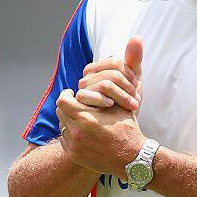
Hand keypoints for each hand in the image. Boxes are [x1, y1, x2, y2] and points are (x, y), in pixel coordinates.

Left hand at [57, 37, 146, 176]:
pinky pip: (65, 140)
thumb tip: (136, 37)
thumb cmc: (132, 125)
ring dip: (69, 120)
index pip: (63, 100)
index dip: (69, 96)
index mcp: (85, 116)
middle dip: (69, 107)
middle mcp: (76, 132)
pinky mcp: (74, 156)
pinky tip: (85, 133)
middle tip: (79, 106)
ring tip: (83, 118)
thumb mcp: (131, 96)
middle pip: (60, 113)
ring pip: (62, 126)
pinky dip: (72, 135)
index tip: (76, 94)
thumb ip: (132, 66)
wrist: (134, 158)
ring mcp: (73, 146)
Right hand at [76, 37, 142, 110]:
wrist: (120, 123)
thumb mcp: (133, 79)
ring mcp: (81, 88)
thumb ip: (134, 59)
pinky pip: (89, 95)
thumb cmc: (126, 100)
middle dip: (128, 88)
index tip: (137, 87)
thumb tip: (136, 37)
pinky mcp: (77, 102)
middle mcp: (87, 76)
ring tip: (131, 106)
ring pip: (106, 85)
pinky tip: (111, 106)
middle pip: (113, 74)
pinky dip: (103, 100)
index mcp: (99, 67)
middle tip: (135, 101)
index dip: (130, 75)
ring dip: (122, 96)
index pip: (116, 62)